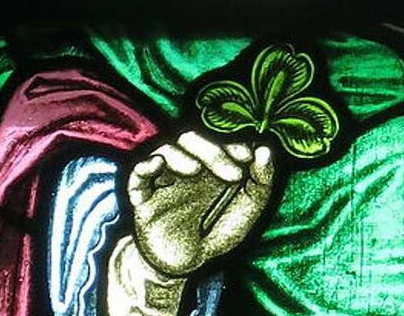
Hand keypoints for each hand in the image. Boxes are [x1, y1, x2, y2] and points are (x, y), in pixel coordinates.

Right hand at [128, 132, 274, 276]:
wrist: (186, 263)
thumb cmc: (218, 230)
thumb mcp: (247, 209)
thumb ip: (261, 182)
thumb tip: (265, 150)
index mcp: (212, 164)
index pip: (218, 139)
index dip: (232, 142)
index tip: (248, 155)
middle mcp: (188, 166)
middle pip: (192, 140)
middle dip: (214, 152)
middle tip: (234, 175)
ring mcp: (164, 180)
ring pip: (167, 151)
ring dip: (182, 155)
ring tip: (196, 170)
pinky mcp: (143, 198)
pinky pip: (138, 176)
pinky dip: (146, 166)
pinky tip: (158, 164)